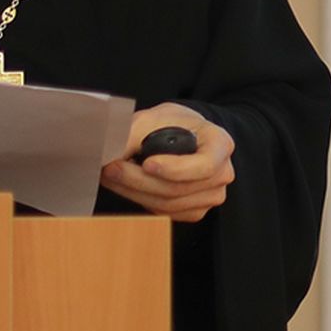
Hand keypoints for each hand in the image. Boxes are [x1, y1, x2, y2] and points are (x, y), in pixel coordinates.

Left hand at [102, 104, 235, 222]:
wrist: (181, 135)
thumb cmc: (172, 124)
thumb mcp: (154, 118)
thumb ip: (133, 133)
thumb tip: (108, 152)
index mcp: (221, 144)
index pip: (204, 166)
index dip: (174, 169)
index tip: (146, 163)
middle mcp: (222, 173)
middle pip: (178, 189)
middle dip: (139, 180)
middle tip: (111, 167)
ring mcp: (210, 196)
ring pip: (167, 205)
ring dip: (134, 192)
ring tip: (111, 175)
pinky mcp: (194, 211)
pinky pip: (164, 213)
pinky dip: (140, 200)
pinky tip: (124, 185)